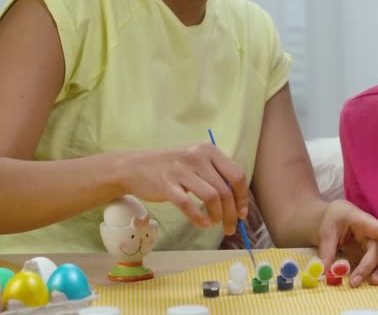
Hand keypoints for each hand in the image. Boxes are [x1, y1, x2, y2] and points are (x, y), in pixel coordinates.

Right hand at [114, 143, 248, 234]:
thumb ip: (216, 174)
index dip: (243, 197)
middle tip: (231, 227)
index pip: (236, 175)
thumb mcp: (196, 161)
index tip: (243, 213)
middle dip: (232, 213)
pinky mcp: (166, 184)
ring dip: (218, 216)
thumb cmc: (171, 167)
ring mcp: (181, 170)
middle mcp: (197, 156)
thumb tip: (238, 202)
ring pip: (212, 197)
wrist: (134, 167)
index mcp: (209, 150)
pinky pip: (188, 204)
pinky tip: (203, 223)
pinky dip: (199, 218)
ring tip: (215, 223)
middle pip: (225, 189)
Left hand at [316, 200, 377, 286]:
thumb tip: (324, 270)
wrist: (334, 218)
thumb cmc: (333, 219)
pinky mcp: (375, 255)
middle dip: (372, 266)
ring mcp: (377, 244)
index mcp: (363, 221)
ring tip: (374, 282)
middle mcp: (374, 234)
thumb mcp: (326, 231)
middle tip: (356, 281)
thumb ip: (326, 250)